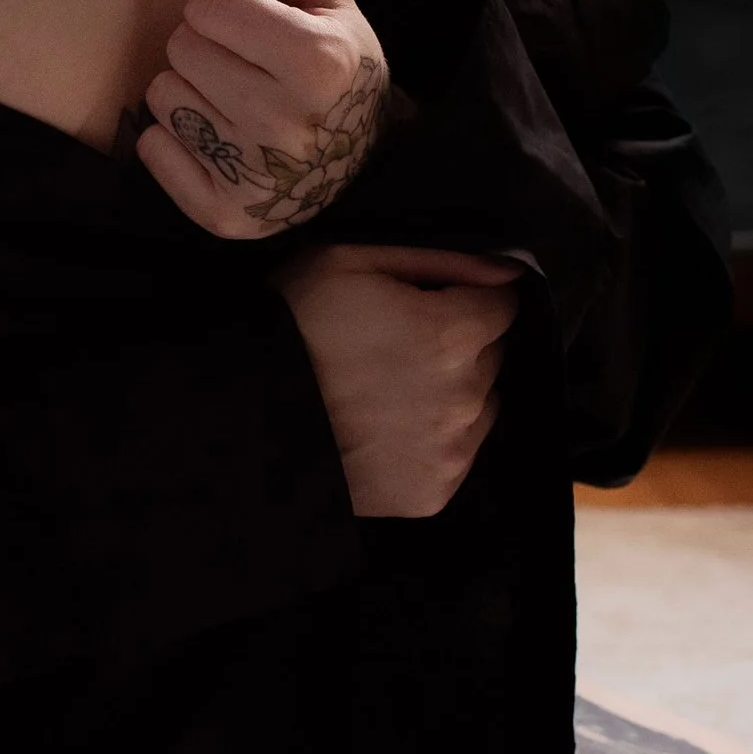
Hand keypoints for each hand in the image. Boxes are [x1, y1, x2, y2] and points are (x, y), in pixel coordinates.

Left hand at [137, 0, 388, 240]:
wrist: (365, 153)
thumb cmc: (337, 55)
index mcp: (320, 61)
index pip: (209, 2)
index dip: (228, 2)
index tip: (261, 23)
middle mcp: (288, 124)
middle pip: (182, 46)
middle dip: (209, 44)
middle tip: (251, 64)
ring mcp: (255, 178)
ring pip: (162, 93)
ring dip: (192, 88)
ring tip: (238, 100)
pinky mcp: (225, 215)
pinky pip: (151, 146)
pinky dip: (177, 137)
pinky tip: (221, 138)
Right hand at [271, 243, 520, 518]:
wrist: (244, 415)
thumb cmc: (293, 323)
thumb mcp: (352, 261)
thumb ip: (442, 260)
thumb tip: (508, 270)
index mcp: (453, 334)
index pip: (502, 307)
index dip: (464, 300)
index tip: (427, 305)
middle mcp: (466, 396)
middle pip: (490, 357)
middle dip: (457, 347)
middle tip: (397, 347)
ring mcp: (452, 451)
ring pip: (479, 407)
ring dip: (451, 394)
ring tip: (389, 393)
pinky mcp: (433, 494)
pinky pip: (455, 453)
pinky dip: (432, 441)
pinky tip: (385, 430)